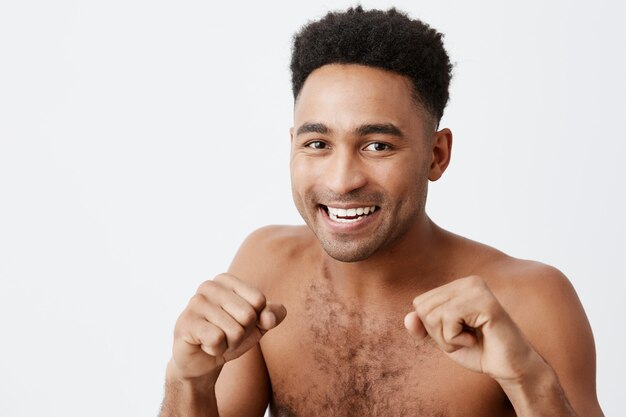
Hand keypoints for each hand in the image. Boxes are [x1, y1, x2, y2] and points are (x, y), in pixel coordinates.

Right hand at [170, 273, 286, 381]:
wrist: (201, 361)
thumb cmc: (230, 336)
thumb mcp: (258, 325)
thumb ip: (273, 315)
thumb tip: (269, 318)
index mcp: (227, 280)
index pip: (259, 300)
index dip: (254, 320)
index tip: (238, 323)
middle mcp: (210, 286)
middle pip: (248, 315)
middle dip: (241, 334)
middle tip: (224, 334)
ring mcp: (195, 303)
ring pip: (235, 331)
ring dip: (228, 344)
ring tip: (214, 340)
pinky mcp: (186, 322)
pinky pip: (217, 339)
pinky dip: (216, 350)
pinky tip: (204, 345)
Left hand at [404, 275, 537, 382]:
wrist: (510, 369)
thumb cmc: (478, 351)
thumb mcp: (443, 339)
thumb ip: (423, 327)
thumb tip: (408, 318)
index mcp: (458, 285)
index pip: (420, 304)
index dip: (432, 328)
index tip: (458, 333)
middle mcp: (469, 281)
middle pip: (424, 309)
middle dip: (439, 333)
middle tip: (465, 338)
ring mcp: (478, 289)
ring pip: (434, 315)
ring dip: (448, 338)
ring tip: (471, 338)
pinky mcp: (485, 302)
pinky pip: (449, 320)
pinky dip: (457, 338)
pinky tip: (477, 338)